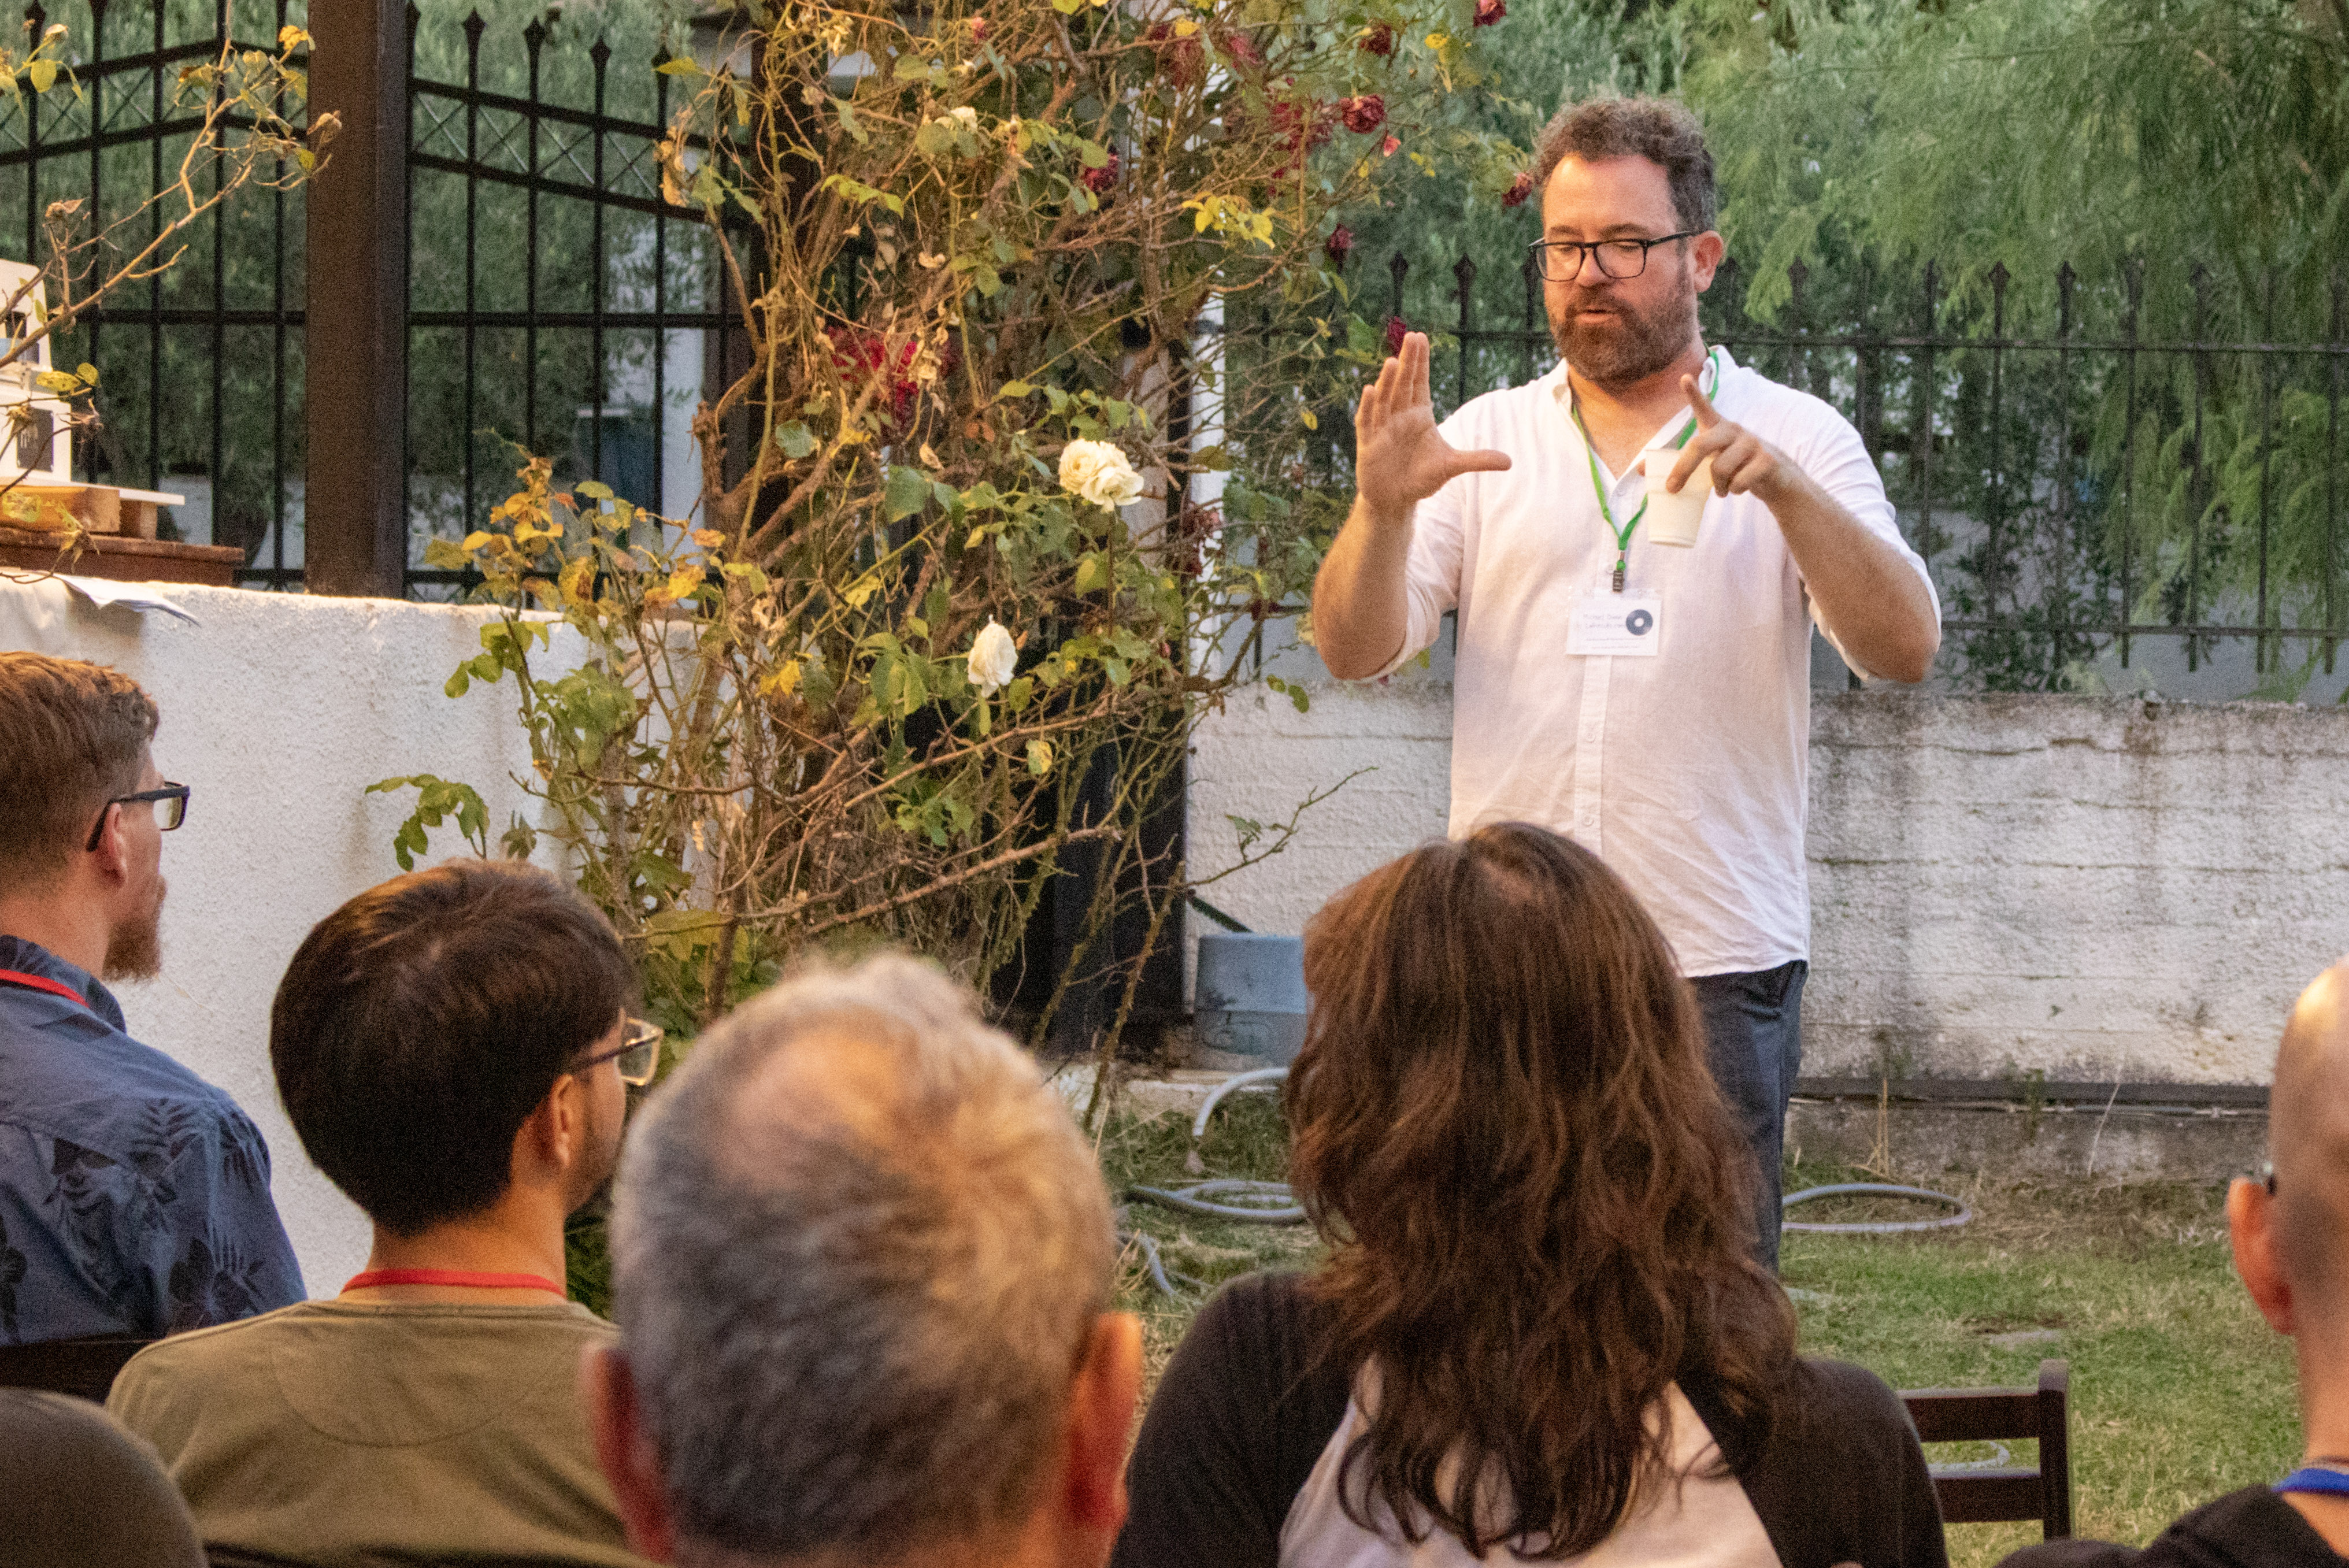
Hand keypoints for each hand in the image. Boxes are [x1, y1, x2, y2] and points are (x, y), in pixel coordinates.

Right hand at [1353, 331, 1509, 522]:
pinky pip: (1367, 421)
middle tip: (1412, 337)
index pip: (1420, 382)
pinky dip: (1368, 407)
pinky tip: (1370, 390)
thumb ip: (1477, 460)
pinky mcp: (1369, 444)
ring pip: (1385, 399)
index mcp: (1419, 415)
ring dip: (1387, 381)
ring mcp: (1382, 428)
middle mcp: (1399, 416)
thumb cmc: (1421, 477)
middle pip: (1404, 384)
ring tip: (1392, 362)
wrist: (1395, 498)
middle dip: (1407, 362)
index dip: (1421, 361)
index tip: (1422, 337)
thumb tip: (1510, 461)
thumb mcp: (1451, 466)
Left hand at [1666, 373, 1801, 503]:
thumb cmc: (1737, 467)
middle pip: (1700, 445)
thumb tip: (1641, 471)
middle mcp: (1735, 430)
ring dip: (1718, 486)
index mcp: (1719, 429)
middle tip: (1672, 488)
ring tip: (1723, 490)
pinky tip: (1739, 489)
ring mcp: (1752, 443)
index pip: (1705, 408)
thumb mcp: (1711, 462)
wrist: (1778, 479)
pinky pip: (1739, 481)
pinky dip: (1734, 491)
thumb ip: (1684, 463)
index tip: (1684, 378)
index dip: (1694, 394)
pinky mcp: (1767, 460)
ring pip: (1719, 468)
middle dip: (1683, 468)